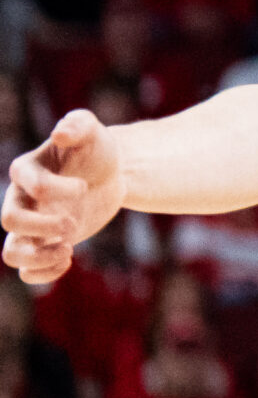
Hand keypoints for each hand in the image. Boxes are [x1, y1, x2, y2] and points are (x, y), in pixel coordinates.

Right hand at [3, 111, 126, 283]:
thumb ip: (77, 124)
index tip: (83, 185)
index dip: (57, 188)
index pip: (31, 185)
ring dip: (37, 257)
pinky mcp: (42, 245)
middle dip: (42, 226)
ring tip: (68, 248)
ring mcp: (31, 225)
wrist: (108, 173)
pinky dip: (45, 273)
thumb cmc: (95, 148)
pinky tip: (69, 258)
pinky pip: (27, 272)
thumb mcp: (91, 130)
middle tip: (72, 223)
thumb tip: (60, 133)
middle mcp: (20, 200)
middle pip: (10, 221)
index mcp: (26, 171)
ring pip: (11, 253)